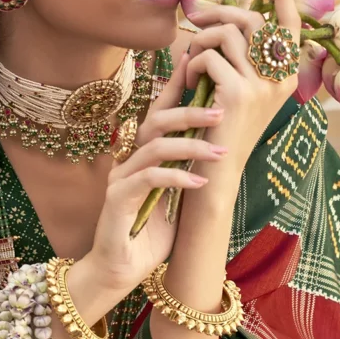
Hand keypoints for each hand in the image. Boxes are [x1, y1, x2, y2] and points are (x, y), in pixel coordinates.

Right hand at [87, 52, 228, 294]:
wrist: (120, 272)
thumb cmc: (150, 236)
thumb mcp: (178, 199)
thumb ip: (189, 171)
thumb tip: (220, 148)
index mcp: (142, 157)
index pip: (159, 114)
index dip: (176, 89)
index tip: (199, 67)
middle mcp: (128, 161)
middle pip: (155, 121)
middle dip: (190, 112)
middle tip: (222, 112)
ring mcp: (120, 178)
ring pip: (153, 145)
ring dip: (190, 145)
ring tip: (220, 153)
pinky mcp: (117, 200)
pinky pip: (149, 178)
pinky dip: (177, 176)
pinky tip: (199, 181)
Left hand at [184, 0, 301, 183]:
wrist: (215, 170)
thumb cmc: (223, 128)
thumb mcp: (243, 92)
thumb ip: (244, 61)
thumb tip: (231, 19)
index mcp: (286, 78)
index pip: (291, 27)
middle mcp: (280, 80)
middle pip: (252, 20)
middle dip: (220, 13)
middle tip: (198, 18)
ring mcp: (260, 87)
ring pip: (227, 33)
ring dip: (201, 40)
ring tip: (192, 61)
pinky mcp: (236, 94)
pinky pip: (209, 56)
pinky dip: (193, 63)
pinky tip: (189, 80)